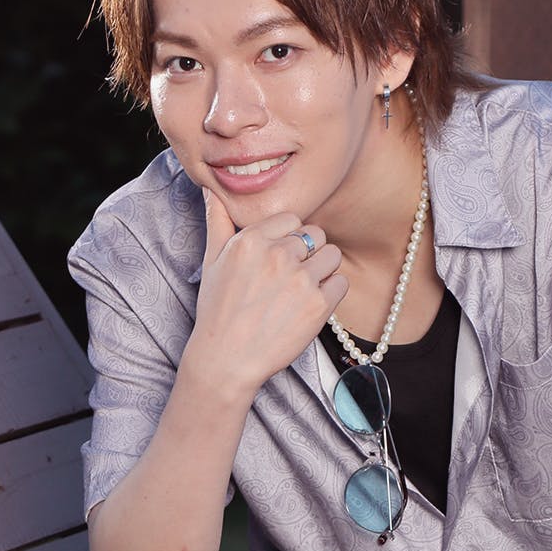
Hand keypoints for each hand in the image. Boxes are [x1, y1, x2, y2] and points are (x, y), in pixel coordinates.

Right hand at [182, 188, 348, 398]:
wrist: (226, 360)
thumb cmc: (217, 311)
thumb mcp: (211, 261)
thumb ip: (217, 221)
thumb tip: (210, 190)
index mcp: (252, 239)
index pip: (292, 219)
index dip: (289, 238)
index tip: (278, 259)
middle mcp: (277, 254)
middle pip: (316, 234)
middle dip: (307, 253)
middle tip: (289, 278)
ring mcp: (300, 279)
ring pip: (332, 255)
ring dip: (322, 270)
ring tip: (301, 290)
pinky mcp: (318, 304)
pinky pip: (341, 282)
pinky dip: (331, 293)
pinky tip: (310, 305)